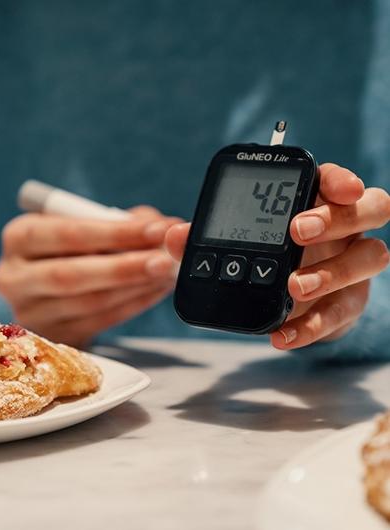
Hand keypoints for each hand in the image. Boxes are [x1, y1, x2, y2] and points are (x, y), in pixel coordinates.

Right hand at [0, 206, 181, 346]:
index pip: (65, 234)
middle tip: (165, 260)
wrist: (49, 288)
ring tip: (167, 273)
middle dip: (124, 267)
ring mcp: (29, 312)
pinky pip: (98, 322)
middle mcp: (13, 277)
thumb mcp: (86, 225)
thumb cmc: (71, 248)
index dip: (113, 233)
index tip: (156, 229)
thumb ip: (121, 221)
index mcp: (18, 237)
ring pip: (88, 302)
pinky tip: (154, 291)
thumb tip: (165, 228)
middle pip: (69, 275)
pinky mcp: (50, 337)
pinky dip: (132, 306)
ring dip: (135, 288)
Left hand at [164, 163, 389, 348]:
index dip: (342, 180)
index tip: (341, 188)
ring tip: (293, 285)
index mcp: (315, 202)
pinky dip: (312, 326)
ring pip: (370, 257)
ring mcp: (352, 263)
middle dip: (337, 217)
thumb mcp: (226, 246)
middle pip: (369, 209)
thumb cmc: (258, 258)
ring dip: (332, 271)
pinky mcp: (349, 302)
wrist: (279, 305)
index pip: (336, 181)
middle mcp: (345, 228)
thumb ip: (200, 239)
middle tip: (297, 231)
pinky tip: (284, 334)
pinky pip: (341, 312)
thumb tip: (174, 236)